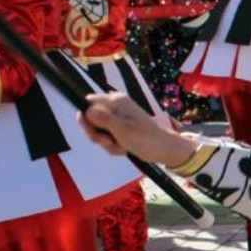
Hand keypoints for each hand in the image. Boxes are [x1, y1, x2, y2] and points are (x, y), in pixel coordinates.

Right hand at [79, 92, 197, 166]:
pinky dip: (114, 146)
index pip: (87, 103)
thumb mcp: (122, 130)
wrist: (165, 150)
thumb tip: (85, 111)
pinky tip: (124, 149)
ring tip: (122, 146)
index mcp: (115, 100)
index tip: (95, 133)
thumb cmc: (146, 139)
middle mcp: (115, 106)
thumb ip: (103, 120)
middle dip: (98, 135)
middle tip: (110, 143)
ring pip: (99, 131)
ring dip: (108, 143)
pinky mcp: (120, 128)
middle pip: (90, 119)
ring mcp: (118, 117)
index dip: (86, 119)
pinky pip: (108, 138)